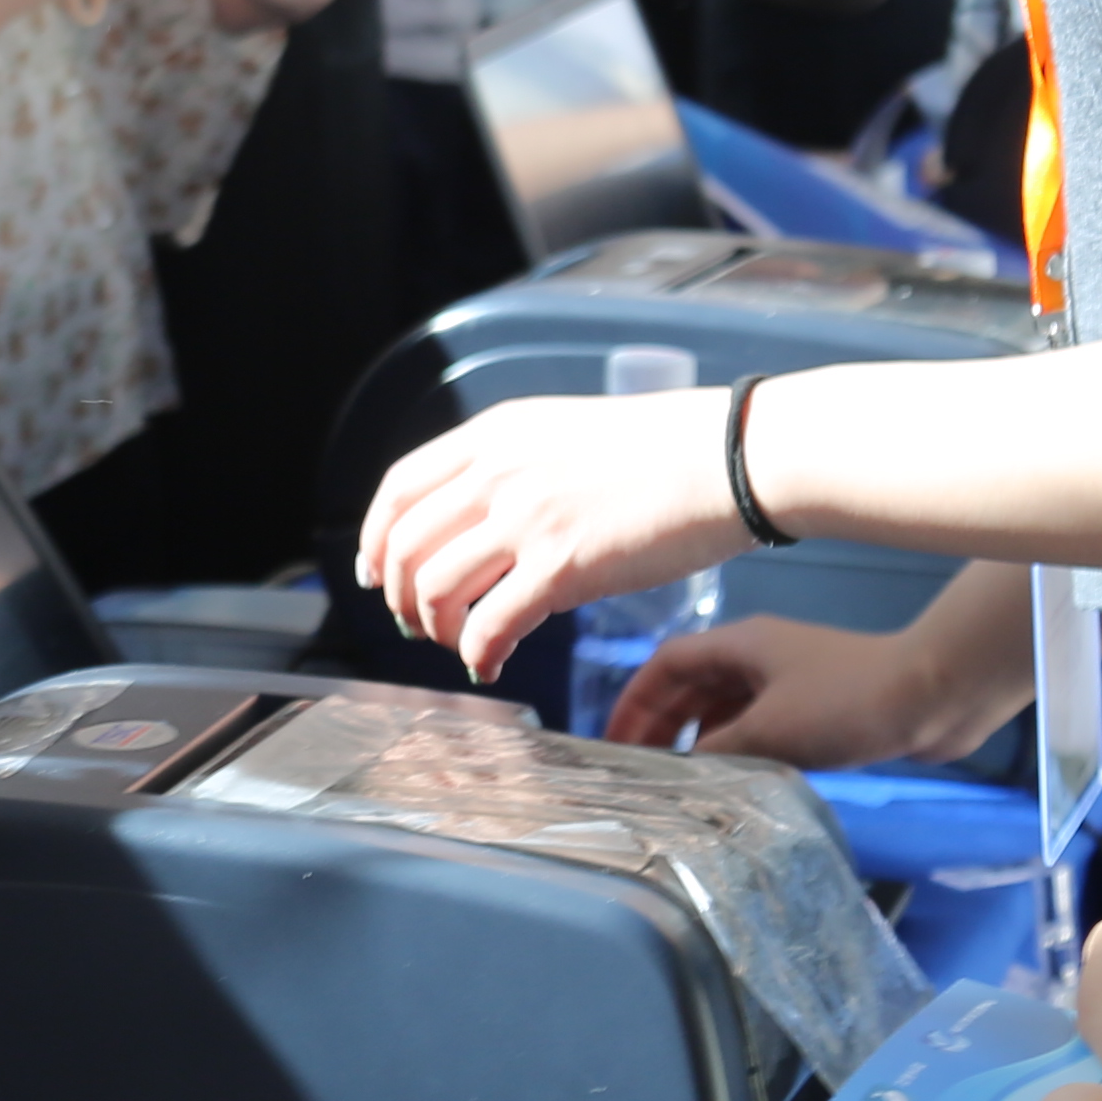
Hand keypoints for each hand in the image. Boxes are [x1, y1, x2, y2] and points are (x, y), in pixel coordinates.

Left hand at [356, 383, 745, 680]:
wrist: (726, 456)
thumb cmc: (662, 451)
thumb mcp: (562, 435)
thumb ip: (514, 469)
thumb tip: (482, 522)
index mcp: (495, 436)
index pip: (399, 488)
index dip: (376, 538)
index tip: (375, 573)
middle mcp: (498, 472)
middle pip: (404, 544)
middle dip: (399, 595)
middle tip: (417, 623)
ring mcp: (526, 518)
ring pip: (433, 587)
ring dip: (434, 628)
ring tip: (459, 644)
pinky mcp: (562, 566)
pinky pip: (488, 624)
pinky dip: (476, 654)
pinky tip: (489, 665)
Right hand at [609, 607, 1021, 765]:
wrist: (934, 695)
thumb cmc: (848, 701)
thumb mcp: (772, 728)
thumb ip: (718, 749)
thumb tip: (681, 770)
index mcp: (740, 644)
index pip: (667, 665)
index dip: (635, 700)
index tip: (612, 743)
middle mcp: (759, 657)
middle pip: (691, 687)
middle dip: (660, 725)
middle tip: (638, 772)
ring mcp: (789, 682)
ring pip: (725, 709)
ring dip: (699, 741)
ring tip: (678, 785)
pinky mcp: (817, 709)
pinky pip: (760, 728)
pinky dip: (738, 751)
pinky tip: (734, 784)